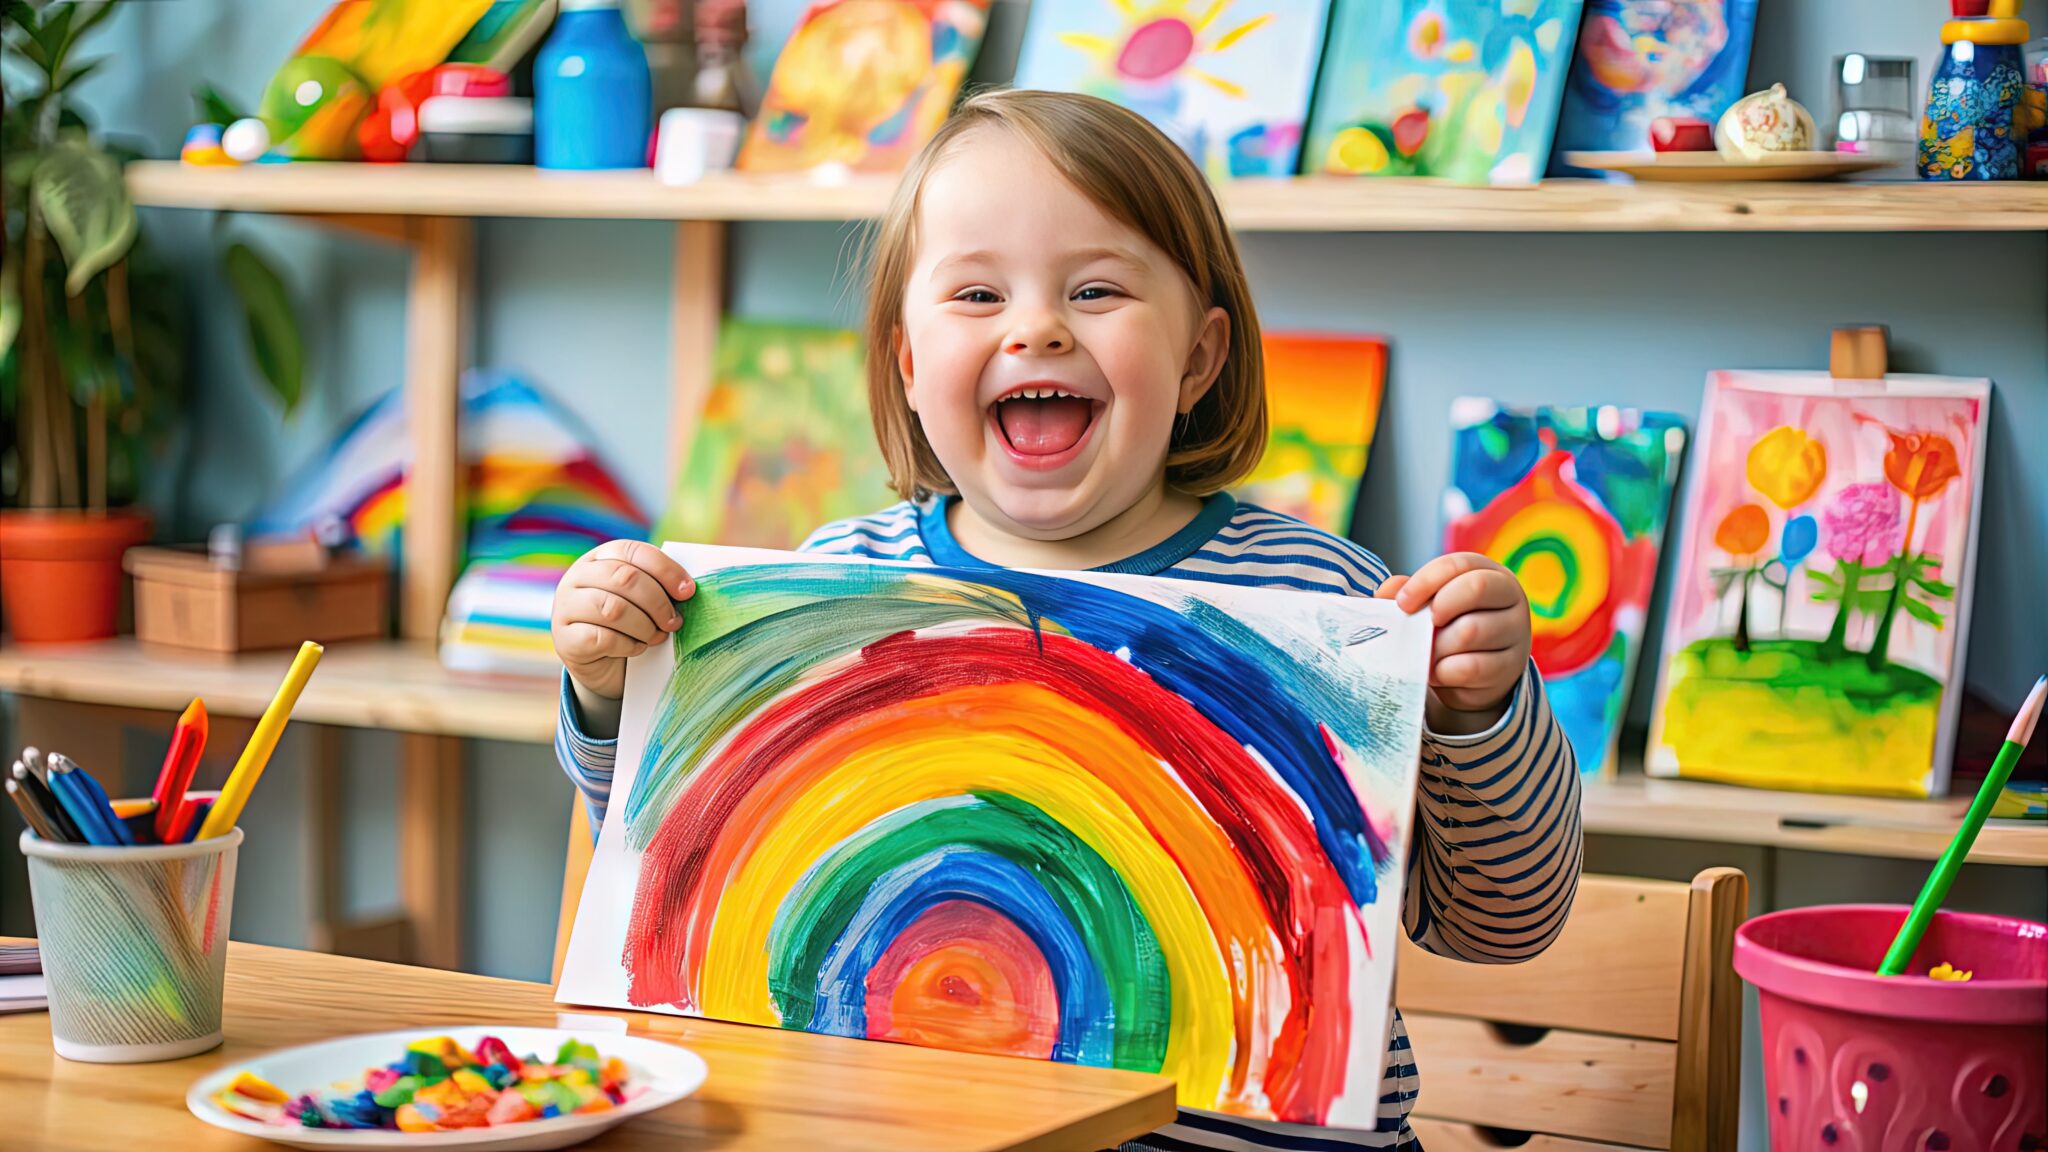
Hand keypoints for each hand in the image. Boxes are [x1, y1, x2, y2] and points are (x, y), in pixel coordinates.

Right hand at [553, 540, 695, 734]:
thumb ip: (657, 587)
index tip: (688, 591)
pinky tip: (637, 647)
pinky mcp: (566, 638)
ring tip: (656, 636)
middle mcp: (577, 577)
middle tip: (674, 622)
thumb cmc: (628, 624)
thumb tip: (687, 589)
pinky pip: (603, 638)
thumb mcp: (641, 599)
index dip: (665, 569)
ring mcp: (566, 607)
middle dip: (657, 602)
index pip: (633, 551)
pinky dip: (629, 645)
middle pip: (624, 578)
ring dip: (645, 626)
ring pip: (613, 609)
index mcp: (599, 558)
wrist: (601, 663)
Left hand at [1375, 553, 1530, 733]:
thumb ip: (1407, 592)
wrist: (1471, 676)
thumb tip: (1390, 588)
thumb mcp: (1427, 606)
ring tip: (1427, 654)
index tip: (1402, 603)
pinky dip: (1445, 671)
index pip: (1459, 564)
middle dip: (1439, 606)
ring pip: (1471, 630)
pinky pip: (1472, 666)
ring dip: (1437, 646)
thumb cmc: (1446, 628)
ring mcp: (1516, 632)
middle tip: (1421, 627)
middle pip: (1476, 587)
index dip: (1426, 581)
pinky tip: (1438, 673)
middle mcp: (1510, 597)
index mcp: (1490, 573)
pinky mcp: (1511, 667)